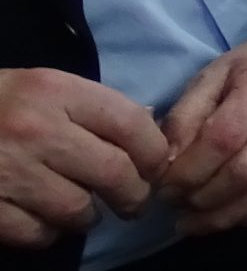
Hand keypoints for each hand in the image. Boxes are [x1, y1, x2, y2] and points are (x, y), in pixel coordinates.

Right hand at [0, 69, 166, 249]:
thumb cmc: (1, 102)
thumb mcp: (47, 87)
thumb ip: (95, 107)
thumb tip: (150, 131)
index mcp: (57, 92)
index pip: (131, 124)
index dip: (155, 153)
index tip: (156, 168)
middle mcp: (36, 130)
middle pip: (113, 173)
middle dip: (134, 195)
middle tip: (134, 202)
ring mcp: (9, 170)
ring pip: (77, 209)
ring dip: (88, 217)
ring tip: (84, 211)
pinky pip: (37, 233)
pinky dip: (48, 233)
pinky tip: (45, 220)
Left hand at [157, 39, 246, 236]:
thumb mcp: (212, 78)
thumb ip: (185, 117)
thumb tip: (168, 165)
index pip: (224, 139)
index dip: (190, 171)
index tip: (165, 186)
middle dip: (203, 198)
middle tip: (178, 203)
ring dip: (224, 216)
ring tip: (194, 220)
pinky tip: (227, 214)